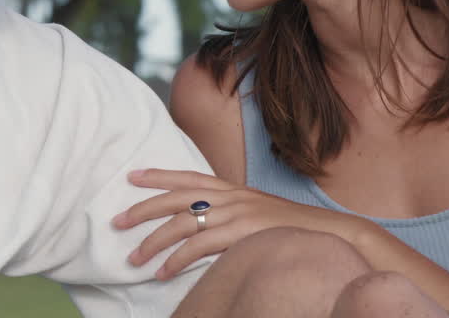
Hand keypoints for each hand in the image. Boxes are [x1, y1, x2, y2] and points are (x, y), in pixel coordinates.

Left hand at [110, 168, 362, 279]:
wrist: (330, 234)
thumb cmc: (292, 229)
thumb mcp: (258, 213)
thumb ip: (232, 213)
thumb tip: (205, 224)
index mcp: (234, 189)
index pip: (189, 175)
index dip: (159, 175)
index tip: (132, 176)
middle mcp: (232, 196)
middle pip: (177, 197)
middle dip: (144, 208)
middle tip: (117, 220)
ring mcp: (237, 214)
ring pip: (182, 224)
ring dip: (154, 242)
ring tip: (134, 258)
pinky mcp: (242, 234)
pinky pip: (200, 247)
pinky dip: (177, 261)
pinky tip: (163, 272)